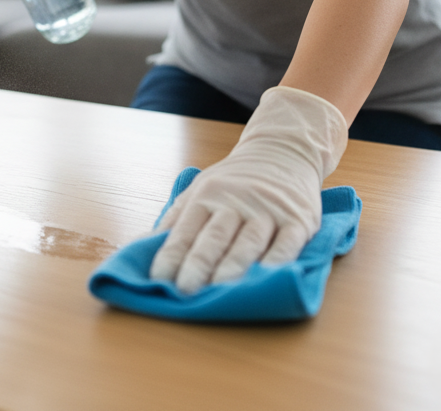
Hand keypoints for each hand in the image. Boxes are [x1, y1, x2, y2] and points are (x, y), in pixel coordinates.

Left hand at [150, 86, 347, 292]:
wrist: (283, 150)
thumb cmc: (234, 180)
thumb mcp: (200, 190)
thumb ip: (176, 220)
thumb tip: (142, 247)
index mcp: (206, 196)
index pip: (184, 230)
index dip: (171, 255)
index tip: (158, 280)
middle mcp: (234, 202)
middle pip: (214, 237)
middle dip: (199, 264)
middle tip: (186, 290)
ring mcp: (267, 211)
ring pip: (248, 241)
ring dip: (234, 266)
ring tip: (221, 290)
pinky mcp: (298, 219)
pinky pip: (287, 243)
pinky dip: (277, 261)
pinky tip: (267, 278)